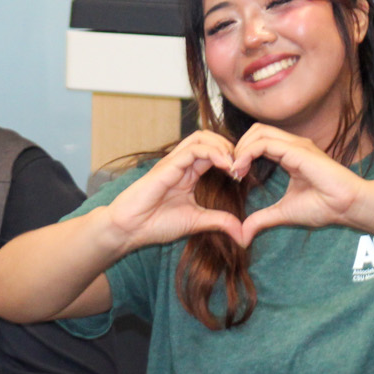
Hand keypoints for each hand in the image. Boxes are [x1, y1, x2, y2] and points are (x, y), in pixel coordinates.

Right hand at [100, 131, 246, 249]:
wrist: (130, 229)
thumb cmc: (156, 224)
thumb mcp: (196, 222)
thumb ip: (219, 222)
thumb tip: (244, 235)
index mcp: (188, 174)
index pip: (212, 153)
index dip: (230, 158)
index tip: (242, 175)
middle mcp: (181, 164)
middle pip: (208, 139)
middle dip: (229, 146)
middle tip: (241, 165)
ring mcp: (173, 163)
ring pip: (201, 138)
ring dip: (222, 146)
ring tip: (234, 163)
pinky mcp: (167, 166)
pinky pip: (192, 150)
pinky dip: (212, 152)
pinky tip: (225, 165)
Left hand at [233, 123, 363, 242]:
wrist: (348, 206)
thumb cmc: (324, 207)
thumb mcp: (284, 213)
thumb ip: (262, 219)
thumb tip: (242, 236)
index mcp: (290, 154)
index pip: (259, 141)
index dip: (242, 154)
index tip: (235, 176)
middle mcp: (292, 145)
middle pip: (256, 131)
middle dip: (238, 147)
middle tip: (231, 170)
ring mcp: (296, 145)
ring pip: (258, 132)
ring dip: (240, 149)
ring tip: (235, 170)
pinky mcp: (297, 150)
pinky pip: (264, 143)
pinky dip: (247, 153)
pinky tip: (241, 169)